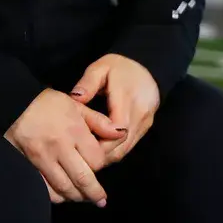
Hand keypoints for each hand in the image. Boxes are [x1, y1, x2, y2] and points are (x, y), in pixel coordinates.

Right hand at [6, 87, 127, 205]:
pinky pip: (44, 188)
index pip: (96, 160)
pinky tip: (61, 195)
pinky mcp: (27, 165)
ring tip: (82, 198)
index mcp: (74, 131)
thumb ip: (99, 121)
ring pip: (63, 188)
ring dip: (76, 197)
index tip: (98, 166)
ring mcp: (41, 158)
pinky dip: (55, 195)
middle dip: (94, 193)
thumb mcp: (76, 105)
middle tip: (100, 200)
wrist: (12, 104)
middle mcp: (59, 147)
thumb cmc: (46, 103)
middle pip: (83, 179)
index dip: (100, 166)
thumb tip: (121, 133)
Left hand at [69, 53, 161, 169]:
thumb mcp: (101, 67)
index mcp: (128, 98)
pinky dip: (113, 151)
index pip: (117, 129)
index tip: (80, 142)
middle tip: (78, 154)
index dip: (99, 140)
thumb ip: (88, 83)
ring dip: (106, 155)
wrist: (147, 68)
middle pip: (120, 144)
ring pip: (125, 149)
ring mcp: (145, 124)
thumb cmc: (119, 68)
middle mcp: (140, 114)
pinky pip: (129, 147)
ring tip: (86, 155)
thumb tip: (75, 98)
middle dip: (99, 153)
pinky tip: (98, 150)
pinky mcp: (145, 129)